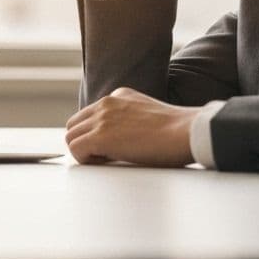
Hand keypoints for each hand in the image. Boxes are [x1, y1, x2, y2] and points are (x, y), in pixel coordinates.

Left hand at [64, 87, 199, 166]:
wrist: (187, 132)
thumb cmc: (177, 132)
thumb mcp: (148, 115)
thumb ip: (130, 119)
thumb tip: (121, 139)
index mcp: (119, 96)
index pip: (90, 115)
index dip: (96, 134)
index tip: (112, 148)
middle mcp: (107, 103)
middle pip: (74, 124)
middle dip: (84, 142)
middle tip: (104, 157)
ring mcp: (102, 118)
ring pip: (71, 137)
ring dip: (84, 151)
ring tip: (107, 161)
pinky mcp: (101, 136)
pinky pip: (75, 150)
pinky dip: (86, 160)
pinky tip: (108, 163)